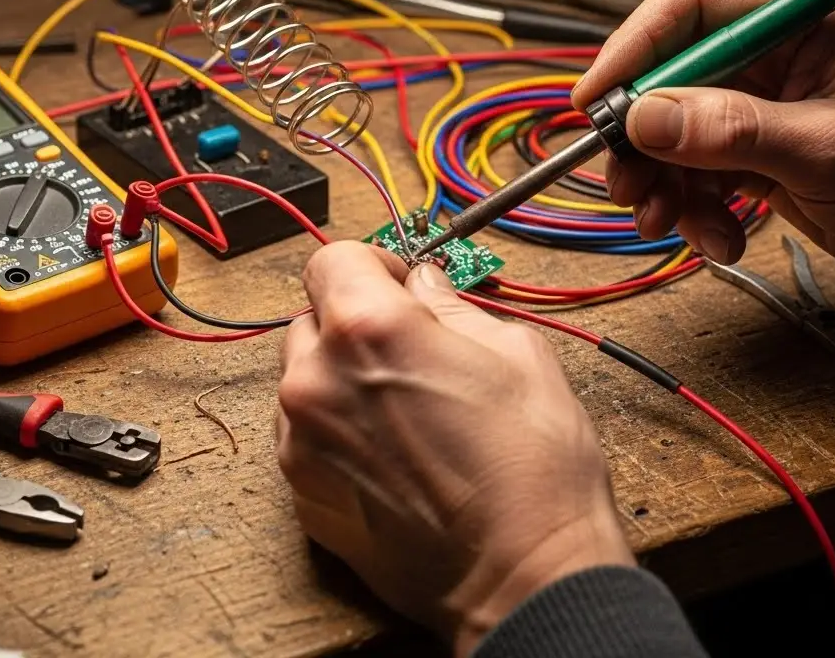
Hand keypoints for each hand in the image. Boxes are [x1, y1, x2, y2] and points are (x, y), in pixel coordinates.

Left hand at [277, 241, 632, 656]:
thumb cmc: (533, 470)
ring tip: (405, 412)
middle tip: (411, 353)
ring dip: (341, 378)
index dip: (372, 266)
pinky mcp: (302, 493)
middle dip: (356, 324)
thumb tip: (428, 288)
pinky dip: (338, 431)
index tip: (401, 286)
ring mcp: (301, 441)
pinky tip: (394, 455)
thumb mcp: (518, 353)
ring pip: (305, 379)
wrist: (523, 575)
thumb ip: (455, 308)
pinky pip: (307, 435)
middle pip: (312, 318)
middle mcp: (315, 380)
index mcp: (366, 329)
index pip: (332, 258)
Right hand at [572, 0, 834, 297]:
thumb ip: (734, 131)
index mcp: (797, 20)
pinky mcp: (748, 150)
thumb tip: (646, 119)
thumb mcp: (827, 151)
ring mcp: (755, 103)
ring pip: (669, 131)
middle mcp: (768, 54)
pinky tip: (718, 237)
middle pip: (666, 75)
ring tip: (673, 223)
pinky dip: (691, 208)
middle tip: (629, 185)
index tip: (597, 100)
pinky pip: (691, 171)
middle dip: (641, 136)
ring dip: (662, 183)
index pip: (691, 5)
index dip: (635, 47)